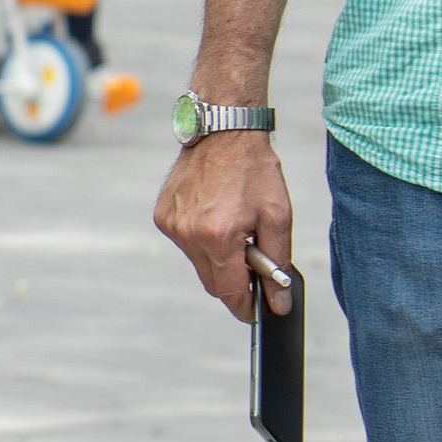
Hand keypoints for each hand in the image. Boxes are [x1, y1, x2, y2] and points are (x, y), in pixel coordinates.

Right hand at [153, 128, 292, 320]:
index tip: (257, 311)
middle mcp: (189, 234)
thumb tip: (278, 301)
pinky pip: (185, 245)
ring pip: (199, 265)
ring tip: (234, 229)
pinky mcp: (163, 216)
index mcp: (219, 236)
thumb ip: (277, 264)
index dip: (246, 307)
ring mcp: (172, 225)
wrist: (224, 130)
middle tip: (253, 262)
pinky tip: (214, 216)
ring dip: (218, 259)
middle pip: (213, 284)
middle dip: (234, 281)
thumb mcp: (278, 217)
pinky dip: (202, 240)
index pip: (230, 293)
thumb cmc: (254, 170)